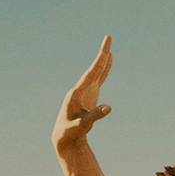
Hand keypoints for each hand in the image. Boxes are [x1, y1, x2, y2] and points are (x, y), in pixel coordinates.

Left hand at [52, 35, 113, 153]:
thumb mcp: (82, 126)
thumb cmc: (71, 132)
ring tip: (109, 49)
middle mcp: (80, 89)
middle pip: (94, 70)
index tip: (106, 51)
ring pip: (96, 73)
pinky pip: (98, 80)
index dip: (99, 62)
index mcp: (76, 93)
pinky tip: (108, 62)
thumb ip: (94, 116)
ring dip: (103, 61)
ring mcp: (85, 91)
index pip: (90, 74)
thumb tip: (109, 107)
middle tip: (108, 38)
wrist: (65, 137)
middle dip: (101, 55)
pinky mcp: (89, 95)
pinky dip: (104, 71)